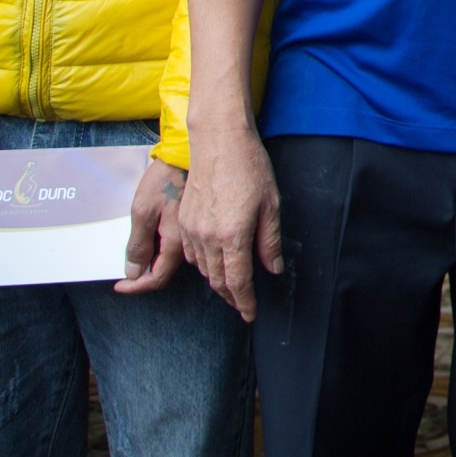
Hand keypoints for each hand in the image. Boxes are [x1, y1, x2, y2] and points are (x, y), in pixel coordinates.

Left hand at [116, 160, 186, 294]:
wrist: (187, 154)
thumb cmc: (164, 179)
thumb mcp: (143, 211)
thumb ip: (139, 243)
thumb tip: (134, 272)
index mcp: (176, 243)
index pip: (157, 278)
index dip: (137, 286)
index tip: (120, 285)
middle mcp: (188, 242)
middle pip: (165, 270)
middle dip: (143, 275)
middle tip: (124, 272)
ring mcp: (191, 232)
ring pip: (171, 259)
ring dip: (151, 262)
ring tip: (134, 255)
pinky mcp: (191, 222)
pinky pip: (175, 244)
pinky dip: (159, 248)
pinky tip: (149, 238)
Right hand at [178, 127, 283, 321]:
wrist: (218, 142)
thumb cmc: (249, 168)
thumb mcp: (270, 205)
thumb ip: (269, 241)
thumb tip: (272, 268)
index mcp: (232, 236)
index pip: (238, 282)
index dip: (245, 302)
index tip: (250, 314)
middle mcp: (207, 238)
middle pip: (217, 280)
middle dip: (231, 297)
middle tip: (243, 305)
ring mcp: (191, 230)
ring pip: (203, 270)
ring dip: (217, 282)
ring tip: (231, 288)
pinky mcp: (183, 222)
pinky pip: (190, 254)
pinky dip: (203, 265)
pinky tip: (214, 263)